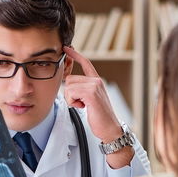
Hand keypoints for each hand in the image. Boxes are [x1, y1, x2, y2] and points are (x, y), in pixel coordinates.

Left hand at [63, 46, 134, 167]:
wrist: (110, 128)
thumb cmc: (100, 117)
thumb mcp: (90, 100)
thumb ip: (82, 90)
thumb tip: (69, 86)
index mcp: (97, 81)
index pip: (86, 63)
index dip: (75, 55)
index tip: (67, 48)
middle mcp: (96, 81)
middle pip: (70, 79)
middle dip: (70, 93)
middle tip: (80, 103)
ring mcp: (94, 86)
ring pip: (69, 86)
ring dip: (71, 99)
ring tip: (82, 106)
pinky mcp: (91, 93)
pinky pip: (71, 93)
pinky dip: (72, 102)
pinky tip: (83, 107)